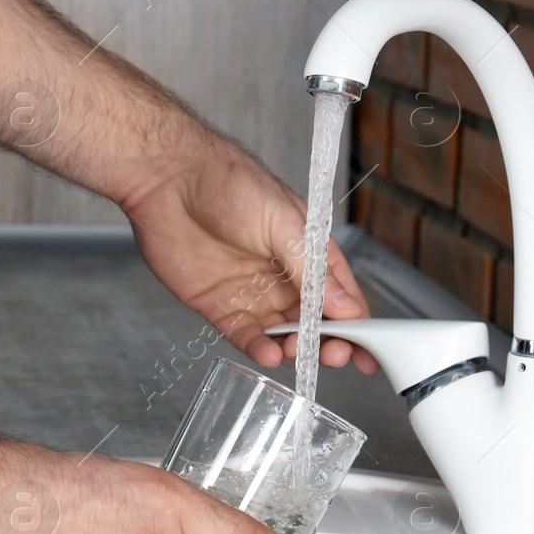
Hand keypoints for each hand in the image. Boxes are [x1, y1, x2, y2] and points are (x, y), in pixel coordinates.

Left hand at [121, 136, 379, 372]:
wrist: (167, 179)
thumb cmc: (228, 182)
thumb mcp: (284, 223)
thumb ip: (313, 270)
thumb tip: (346, 306)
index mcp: (308, 250)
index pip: (341, 295)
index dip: (356, 324)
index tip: (366, 349)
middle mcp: (283, 275)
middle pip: (314, 321)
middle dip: (326, 342)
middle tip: (331, 354)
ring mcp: (252, 292)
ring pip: (282, 334)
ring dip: (293, 348)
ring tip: (294, 349)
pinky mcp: (220, 305)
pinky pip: (245, 335)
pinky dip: (258, 348)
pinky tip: (268, 353)